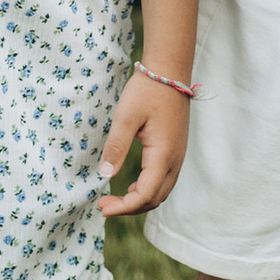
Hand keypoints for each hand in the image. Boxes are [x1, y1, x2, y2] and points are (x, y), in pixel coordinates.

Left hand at [97, 70, 190, 216]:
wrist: (169, 71)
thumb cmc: (147, 91)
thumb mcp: (126, 117)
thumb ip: (116, 146)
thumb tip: (105, 175)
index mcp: (164, 155)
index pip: (145, 195)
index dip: (123, 207)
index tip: (101, 207)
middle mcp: (175, 161)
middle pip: (154, 199)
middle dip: (129, 208)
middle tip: (103, 204)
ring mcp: (177, 157)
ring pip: (161, 192)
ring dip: (139, 201)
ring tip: (114, 198)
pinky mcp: (175, 151)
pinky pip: (163, 181)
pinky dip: (147, 191)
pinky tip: (130, 186)